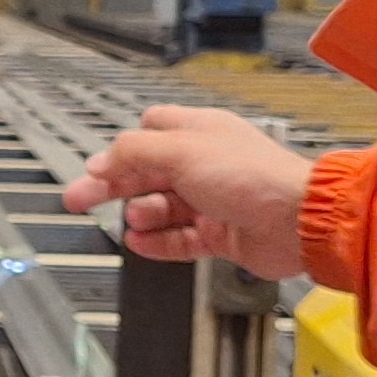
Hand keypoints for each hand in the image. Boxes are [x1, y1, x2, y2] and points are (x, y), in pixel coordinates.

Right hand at [64, 106, 314, 276]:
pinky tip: (140, 243)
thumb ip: (135, 153)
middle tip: (79, 200)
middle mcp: (205, 164)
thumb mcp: (181, 152)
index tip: (97, 170)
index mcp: (199, 133)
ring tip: (134, 221)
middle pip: (147, 173)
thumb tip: (101, 160)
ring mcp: (213, 200)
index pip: (149, 133)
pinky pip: (179, 239)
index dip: (121, 151)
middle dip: (114, 186)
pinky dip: (159, 242)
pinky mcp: (220, 235)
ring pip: (162, 208)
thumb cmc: (254, 177)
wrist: (297, 221)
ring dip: (143, 215)